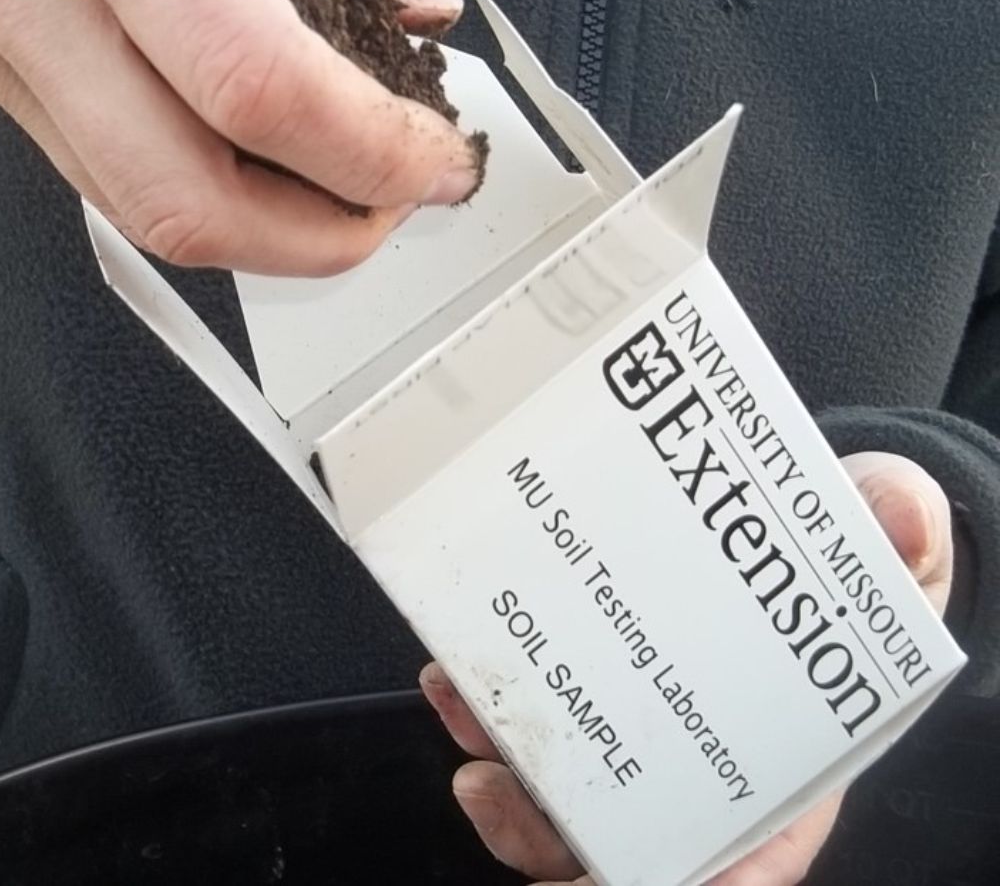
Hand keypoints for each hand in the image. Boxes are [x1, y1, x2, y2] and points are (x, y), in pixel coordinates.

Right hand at [0, 0, 476, 274]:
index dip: (371, 149)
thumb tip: (414, 13)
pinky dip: (204, 187)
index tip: (435, 161)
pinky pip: (103, 169)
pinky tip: (261, 162)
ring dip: (266, 231)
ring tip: (344, 192)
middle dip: (323, 236)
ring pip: (138, 211)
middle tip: (393, 202)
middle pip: (187, 202)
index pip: (255, 90)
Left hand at [420, 451, 953, 885]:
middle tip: (502, 797)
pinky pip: (519, 738)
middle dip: (553, 836)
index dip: (691, 880)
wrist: (782, 558)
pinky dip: (481, 720)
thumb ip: (901, 546)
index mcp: (781, 783)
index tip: (633, 880)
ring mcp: (626, 752)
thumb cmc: (839, 590)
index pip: (737, 862)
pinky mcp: (573, 708)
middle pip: (619, 847)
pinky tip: (455, 683)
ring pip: (556, 805)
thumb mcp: (886, 567)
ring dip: (504, 789)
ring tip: (470, 742)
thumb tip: (905, 510)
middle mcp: (694, 784)